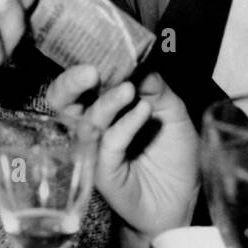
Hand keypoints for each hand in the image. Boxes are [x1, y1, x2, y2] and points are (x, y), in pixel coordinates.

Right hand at [46, 65, 199, 244]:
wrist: (184, 200)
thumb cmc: (173, 156)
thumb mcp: (171, 111)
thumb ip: (155, 88)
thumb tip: (141, 64)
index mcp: (104, 108)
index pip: (82, 83)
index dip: (85, 64)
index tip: (101, 47)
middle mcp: (93, 127)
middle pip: (63, 102)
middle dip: (70, 83)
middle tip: (91, 71)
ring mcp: (96, 150)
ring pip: (85, 122)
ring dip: (106, 102)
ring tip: (128, 90)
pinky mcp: (104, 172)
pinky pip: (109, 144)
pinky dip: (125, 125)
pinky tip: (143, 113)